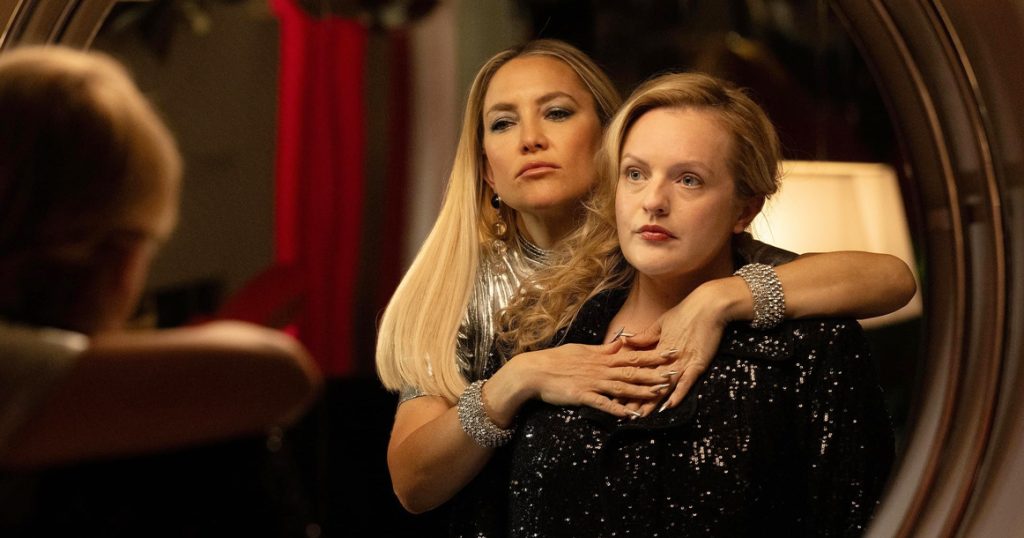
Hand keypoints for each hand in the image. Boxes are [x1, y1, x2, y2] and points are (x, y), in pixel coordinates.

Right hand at [503, 339, 673, 418]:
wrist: (534, 371)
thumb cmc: (557, 359)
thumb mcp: (583, 349)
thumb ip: (605, 348)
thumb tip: (623, 342)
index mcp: (602, 357)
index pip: (633, 354)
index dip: (654, 354)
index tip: (673, 351)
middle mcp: (600, 368)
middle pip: (632, 370)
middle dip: (655, 372)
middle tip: (676, 373)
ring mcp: (592, 382)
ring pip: (621, 386)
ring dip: (642, 389)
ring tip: (660, 392)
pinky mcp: (582, 395)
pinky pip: (602, 403)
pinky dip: (617, 408)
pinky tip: (630, 414)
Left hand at [623, 281, 730, 412]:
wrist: (710, 307)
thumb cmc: (685, 312)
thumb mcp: (661, 323)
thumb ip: (644, 336)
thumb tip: (625, 341)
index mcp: (656, 347)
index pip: (637, 369)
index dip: (625, 382)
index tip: (614, 394)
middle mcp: (666, 358)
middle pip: (647, 381)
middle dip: (635, 397)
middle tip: (622, 412)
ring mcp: (682, 362)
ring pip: (663, 385)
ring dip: (652, 401)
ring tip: (641, 415)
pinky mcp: (697, 364)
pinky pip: (686, 383)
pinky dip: (678, 394)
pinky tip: (669, 406)